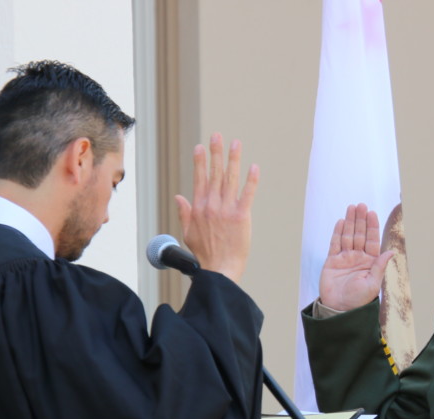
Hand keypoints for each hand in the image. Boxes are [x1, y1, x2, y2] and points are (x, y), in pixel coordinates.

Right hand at [174, 133, 259, 283]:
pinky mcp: (241, 216)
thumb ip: (184, 212)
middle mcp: (211, 205)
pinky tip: (254, 167)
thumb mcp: (187, 233)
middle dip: (216, 153)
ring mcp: (226, 209)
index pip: (199, 178)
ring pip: (230, 179)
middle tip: (217, 135)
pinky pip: (247, 194)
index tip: (201, 147)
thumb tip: (179, 196)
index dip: (200, 162)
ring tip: (235, 143)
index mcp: (198, 207)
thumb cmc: (204, 254)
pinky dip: (251, 180)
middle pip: (214, 173)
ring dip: (233, 159)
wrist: (219, 268)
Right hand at [319, 203, 392, 310]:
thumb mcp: (372, 284)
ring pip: (348, 236)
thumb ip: (379, 267)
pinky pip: (335, 244)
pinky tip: (341, 222)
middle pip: (359, 234)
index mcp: (370, 262)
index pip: (372, 240)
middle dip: (360, 220)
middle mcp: (358, 257)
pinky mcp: (332, 261)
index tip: (372, 213)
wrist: (339, 309)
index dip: (372, 226)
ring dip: (349, 222)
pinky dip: (337, 233)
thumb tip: (391, 252)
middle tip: (361, 205)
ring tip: (351, 208)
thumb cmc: (358, 300)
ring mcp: (345, 258)